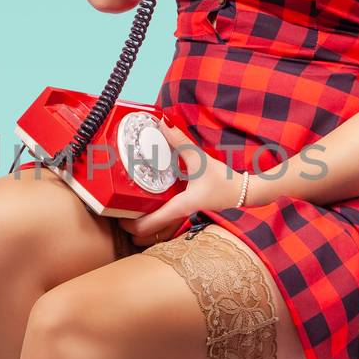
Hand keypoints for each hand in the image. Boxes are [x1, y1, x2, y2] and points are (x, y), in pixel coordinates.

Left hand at [119, 117, 242, 247]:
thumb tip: (163, 123)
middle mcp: (177, 215)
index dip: (127, 224)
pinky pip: (163, 221)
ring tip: (126, 211)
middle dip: (129, 228)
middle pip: (147, 236)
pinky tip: (145, 203)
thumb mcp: (200, 159)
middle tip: (115, 213)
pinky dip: (151, 217)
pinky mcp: (184, 212)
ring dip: (140, 225)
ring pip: (155, 232)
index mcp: (178, 207)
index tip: (114, 216)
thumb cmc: (224, 180)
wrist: (243, 192)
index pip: (147, 226)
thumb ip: (181, 141)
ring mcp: (181, 217)